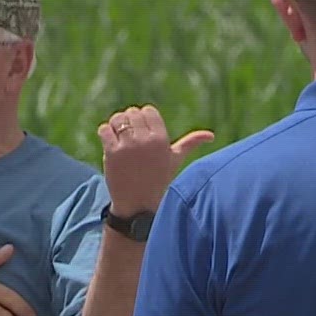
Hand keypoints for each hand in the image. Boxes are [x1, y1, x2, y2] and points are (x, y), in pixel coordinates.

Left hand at [97, 105, 213, 213]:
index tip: (142, 134)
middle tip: (130, 138)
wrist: (139, 205)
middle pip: (131, 113)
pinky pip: (104, 129)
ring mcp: (128, 146)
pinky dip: (105, 133)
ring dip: (115, 125)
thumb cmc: (159, 181)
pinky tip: (110, 145)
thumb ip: (191, 143)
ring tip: (119, 139)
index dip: (143, 120)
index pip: (148, 111)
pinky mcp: (111, 153)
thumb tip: (211, 135)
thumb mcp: (176, 160)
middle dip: (129, 122)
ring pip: (117, 118)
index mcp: (162, 139)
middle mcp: (145, 140)